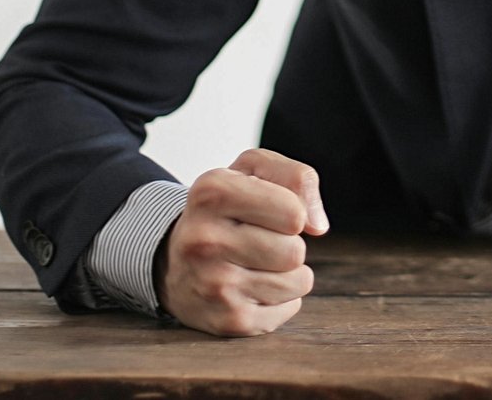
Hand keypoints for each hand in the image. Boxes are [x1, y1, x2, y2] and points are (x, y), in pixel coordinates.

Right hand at [157, 148, 328, 336]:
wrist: (172, 261)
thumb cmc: (225, 209)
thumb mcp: (252, 171)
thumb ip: (297, 178)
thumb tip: (319, 226)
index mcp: (212, 193)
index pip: (294, 211)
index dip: (292, 211)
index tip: (269, 213)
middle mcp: (205, 240)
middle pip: (296, 250)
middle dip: (289, 244)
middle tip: (259, 240)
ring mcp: (214, 285)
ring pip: (298, 281)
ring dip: (289, 272)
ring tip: (257, 263)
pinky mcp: (227, 320)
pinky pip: (291, 308)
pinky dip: (282, 298)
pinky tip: (252, 287)